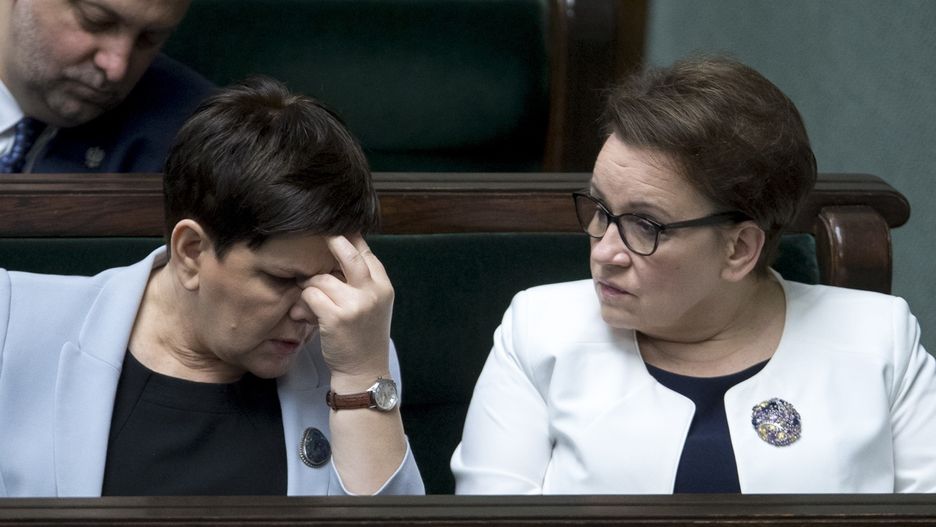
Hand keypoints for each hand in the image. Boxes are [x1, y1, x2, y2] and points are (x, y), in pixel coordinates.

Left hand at [300, 235, 392, 380]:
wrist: (364, 370)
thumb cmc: (363, 337)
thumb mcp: (373, 305)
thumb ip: (361, 282)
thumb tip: (337, 251)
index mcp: (383, 286)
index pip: (365, 252)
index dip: (348, 238)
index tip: (334, 231)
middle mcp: (373, 292)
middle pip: (348, 253)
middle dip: (330, 241)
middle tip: (317, 236)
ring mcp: (356, 304)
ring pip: (321, 278)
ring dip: (309, 287)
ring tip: (308, 301)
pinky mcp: (336, 317)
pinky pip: (311, 295)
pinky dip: (304, 303)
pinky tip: (305, 314)